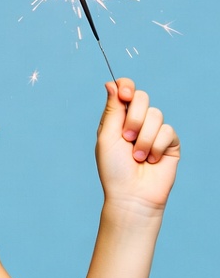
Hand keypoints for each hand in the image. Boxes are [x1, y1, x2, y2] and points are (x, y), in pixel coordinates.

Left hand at [96, 78, 180, 213]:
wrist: (132, 194)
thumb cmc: (114, 168)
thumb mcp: (107, 137)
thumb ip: (112, 110)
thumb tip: (111, 83)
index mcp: (118, 118)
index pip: (125, 90)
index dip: (126, 87)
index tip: (124, 95)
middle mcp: (137, 121)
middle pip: (142, 97)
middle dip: (133, 117)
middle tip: (127, 138)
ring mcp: (155, 131)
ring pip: (156, 115)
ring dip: (143, 138)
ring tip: (137, 156)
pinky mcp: (170, 143)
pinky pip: (168, 131)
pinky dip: (156, 147)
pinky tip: (151, 160)